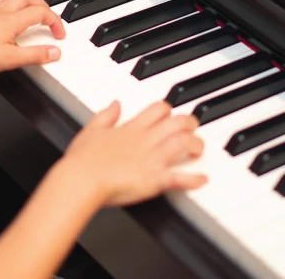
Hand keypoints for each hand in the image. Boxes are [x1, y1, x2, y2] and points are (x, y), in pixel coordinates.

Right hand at [61, 101, 206, 207]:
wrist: (81, 179)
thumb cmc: (82, 160)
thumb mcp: (91, 130)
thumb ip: (105, 115)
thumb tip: (115, 104)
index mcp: (132, 129)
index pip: (158, 109)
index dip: (169, 110)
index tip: (171, 116)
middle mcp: (145, 140)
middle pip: (178, 122)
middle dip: (190, 124)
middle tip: (193, 129)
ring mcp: (152, 159)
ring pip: (184, 143)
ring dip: (196, 145)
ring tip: (199, 150)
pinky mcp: (154, 180)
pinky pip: (179, 178)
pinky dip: (193, 179)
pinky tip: (202, 179)